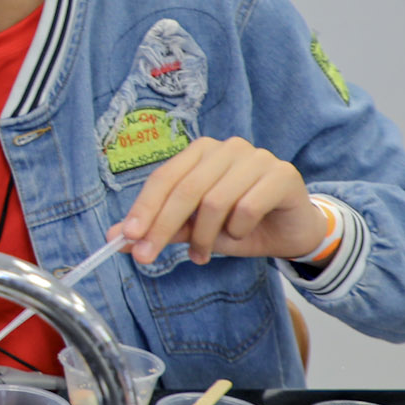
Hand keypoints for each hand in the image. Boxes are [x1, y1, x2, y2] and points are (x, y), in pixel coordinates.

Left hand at [120, 137, 327, 264]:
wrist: (290, 232)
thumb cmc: (238, 225)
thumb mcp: (193, 229)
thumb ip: (157, 228)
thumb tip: (115, 239)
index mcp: (200, 152)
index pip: (163, 178)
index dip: (143, 209)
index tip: (127, 237)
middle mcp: (226, 148)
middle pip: (185, 189)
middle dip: (162, 227)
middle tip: (146, 256)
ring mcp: (256, 157)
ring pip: (214, 201)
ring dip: (203, 236)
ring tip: (202, 253)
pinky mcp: (282, 174)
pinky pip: (246, 207)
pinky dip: (237, 230)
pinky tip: (239, 236)